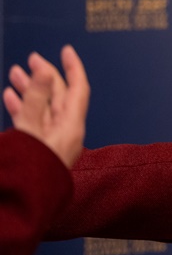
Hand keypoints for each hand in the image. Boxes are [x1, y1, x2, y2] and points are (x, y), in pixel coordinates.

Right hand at [2, 45, 89, 167]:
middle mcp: (65, 132)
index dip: (72, 68)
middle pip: (58, 96)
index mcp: (71, 127)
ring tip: (16, 73)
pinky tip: (10, 96)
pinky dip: (22, 107)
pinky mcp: (37, 148)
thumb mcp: (30, 130)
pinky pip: (32, 122)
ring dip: (30, 90)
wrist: (21, 205)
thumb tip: (46, 70)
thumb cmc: (29, 170)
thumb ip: (37, 99)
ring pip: (42, 108)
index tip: (66, 50)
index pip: (77, 89)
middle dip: (44, 76)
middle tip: (31, 59)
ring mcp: (50, 140)